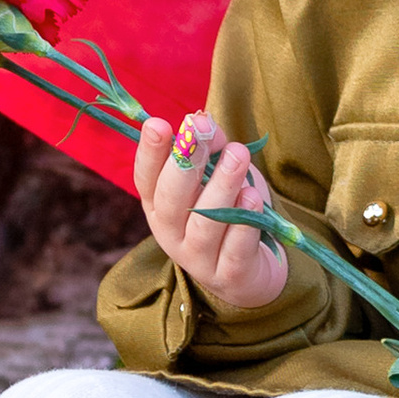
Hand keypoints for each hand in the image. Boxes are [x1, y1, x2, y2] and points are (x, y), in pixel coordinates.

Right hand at [134, 112, 289, 315]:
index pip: (146, 179)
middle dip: (184, 162)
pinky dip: (243, 223)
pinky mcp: (230, 275)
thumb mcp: (218, 175)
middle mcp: (171, 234)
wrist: (251, 270)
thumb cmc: (228, 212)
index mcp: (159, 206)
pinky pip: (235, 248)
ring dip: (221, 187)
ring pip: (204, 224)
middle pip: (170, 201)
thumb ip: (212, 148)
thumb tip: (204, 121)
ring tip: (237, 156)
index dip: (149, 153)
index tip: (157, 124)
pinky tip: (252, 197)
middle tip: (199, 130)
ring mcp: (198, 259)